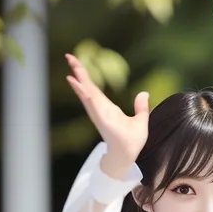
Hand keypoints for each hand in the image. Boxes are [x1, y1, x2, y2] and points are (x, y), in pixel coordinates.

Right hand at [65, 54, 148, 176]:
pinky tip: (81, 87)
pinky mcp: (102, 120)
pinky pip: (93, 106)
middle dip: (78, 72)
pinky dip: (86, 96)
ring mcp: (100, 114)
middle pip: (87, 87)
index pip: (94, 88)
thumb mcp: (141, 120)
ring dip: (78, 82)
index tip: (77, 62)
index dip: (85, 76)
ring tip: (70, 70)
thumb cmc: (132, 141)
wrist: (129, 155)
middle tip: (68, 56)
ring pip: (87, 94)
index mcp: (107, 107)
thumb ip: (141, 107)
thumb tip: (144, 93)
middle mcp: (100, 109)